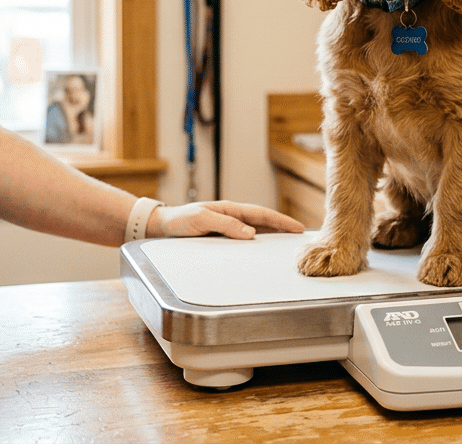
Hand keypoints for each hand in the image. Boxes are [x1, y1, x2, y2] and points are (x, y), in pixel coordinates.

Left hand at [148, 201, 305, 239]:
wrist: (161, 227)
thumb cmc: (179, 221)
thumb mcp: (201, 220)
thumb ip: (225, 225)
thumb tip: (251, 233)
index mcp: (230, 209)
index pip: (261, 214)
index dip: (281, 221)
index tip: (297, 227)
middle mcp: (231, 217)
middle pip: (263, 221)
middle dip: (282, 227)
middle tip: (300, 236)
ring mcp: (227, 227)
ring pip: (256, 231)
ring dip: (272, 236)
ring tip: (287, 245)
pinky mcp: (221, 238)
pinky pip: (244, 240)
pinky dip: (258, 243)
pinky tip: (262, 252)